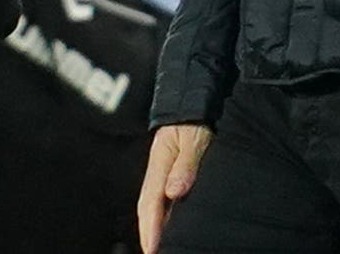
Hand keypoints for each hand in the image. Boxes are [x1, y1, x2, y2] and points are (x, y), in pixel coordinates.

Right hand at [137, 122, 212, 251]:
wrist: (189, 100)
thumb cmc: (193, 119)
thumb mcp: (193, 138)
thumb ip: (185, 164)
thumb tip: (174, 191)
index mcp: (160, 164)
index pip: (151, 202)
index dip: (151, 227)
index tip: (151, 248)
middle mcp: (158, 170)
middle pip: (146, 208)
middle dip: (147, 233)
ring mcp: (162, 172)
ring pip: (152, 205)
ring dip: (151, 226)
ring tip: (154, 246)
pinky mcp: (168, 172)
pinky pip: (160, 199)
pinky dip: (160, 215)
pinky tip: (166, 225)